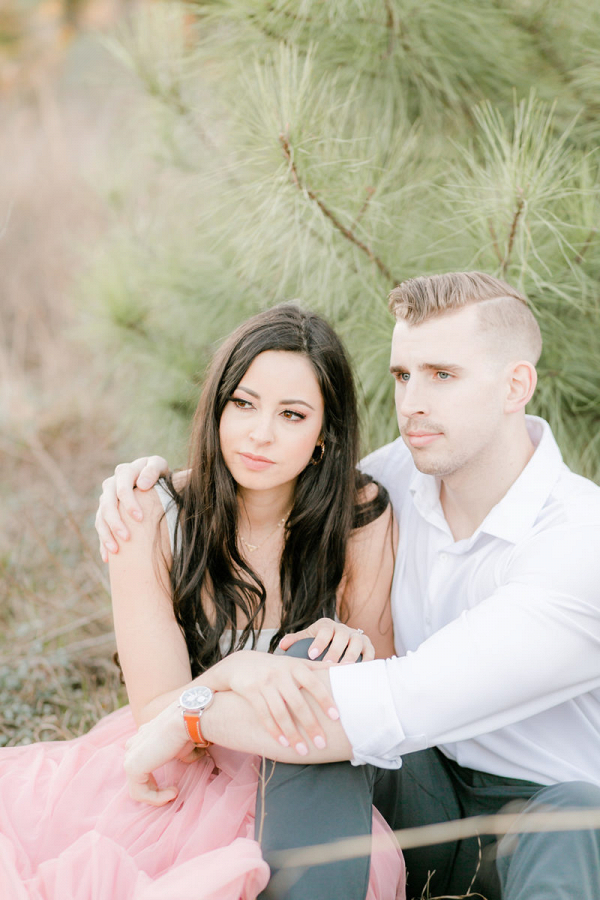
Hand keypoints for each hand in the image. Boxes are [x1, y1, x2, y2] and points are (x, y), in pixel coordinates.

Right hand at [95, 455, 167, 560]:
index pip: (121, 488)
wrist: (155, 480)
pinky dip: (103, 543)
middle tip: (126, 537)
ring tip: (116, 551)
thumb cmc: (160, 474)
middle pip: (107, 505)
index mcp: (124, 472)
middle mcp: (111, 485)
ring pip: (100, 518)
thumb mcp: (159, 466)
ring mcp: (106, 500)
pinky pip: (100, 529)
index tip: (140, 518)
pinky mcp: (105, 513)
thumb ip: (152, 470)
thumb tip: (142, 485)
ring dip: (106, 535)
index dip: (129, 503)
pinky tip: (107, 558)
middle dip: (115, 522)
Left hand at [124, 701, 202, 805]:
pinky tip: (172, 792)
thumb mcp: (182, 747)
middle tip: (173, 793)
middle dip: (155, 790)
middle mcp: (133, 745)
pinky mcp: (132, 767)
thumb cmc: (187, 730)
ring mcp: (130, 756)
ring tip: (174, 793)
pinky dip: (156, 798)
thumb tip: (188, 762)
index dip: (156, 780)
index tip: (175, 787)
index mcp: (142, 737)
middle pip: (138, 776)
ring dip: (156, 796)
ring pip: (137, 787)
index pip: (144, 763)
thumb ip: (179, 756)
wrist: (186, 721)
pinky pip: (139, 792)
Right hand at [209, 650, 338, 756]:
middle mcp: (280, 673)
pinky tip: (283, 743)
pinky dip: (274, 731)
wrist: (241, 664)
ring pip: (280, 713)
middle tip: (321, 744)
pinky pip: (264, 715)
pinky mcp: (250, 691)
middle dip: (310, 725)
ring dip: (292, 734)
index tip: (336, 717)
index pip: (313, 683)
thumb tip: (349, 667)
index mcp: (295, 666)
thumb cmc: (276, 667)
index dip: (325, 699)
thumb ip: (319, 667)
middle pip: (298, 703)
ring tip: (303, 751)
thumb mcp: (296, 662)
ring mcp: (264, 683)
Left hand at [278, 618, 374, 662]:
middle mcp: (343, 629)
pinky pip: (370, 651)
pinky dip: (367, 660)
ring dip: (351, 655)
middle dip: (335, 650)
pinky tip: (361, 671)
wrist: (340, 640)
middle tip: (327, 664)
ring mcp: (357, 636)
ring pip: (356, 643)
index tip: (312, 655)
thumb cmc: (320, 642)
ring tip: (344, 668)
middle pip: (341, 636)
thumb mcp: (307, 638)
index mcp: (327, 625)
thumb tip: (282, 645)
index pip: (324, 630)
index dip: (319, 642)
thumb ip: (295, 640)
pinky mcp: (367, 645)